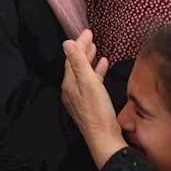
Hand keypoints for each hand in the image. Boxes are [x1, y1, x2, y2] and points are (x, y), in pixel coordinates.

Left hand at [61, 30, 124, 167]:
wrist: (104, 138)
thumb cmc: (97, 110)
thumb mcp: (88, 83)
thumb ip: (78, 62)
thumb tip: (66, 43)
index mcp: (69, 83)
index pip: (71, 58)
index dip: (79, 44)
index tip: (88, 32)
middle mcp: (71, 90)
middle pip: (75, 65)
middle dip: (82, 50)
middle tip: (91, 37)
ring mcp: (79, 98)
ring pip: (83, 73)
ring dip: (89, 61)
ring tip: (96, 49)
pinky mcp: (89, 104)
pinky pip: (90, 82)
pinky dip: (95, 72)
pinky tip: (103, 67)